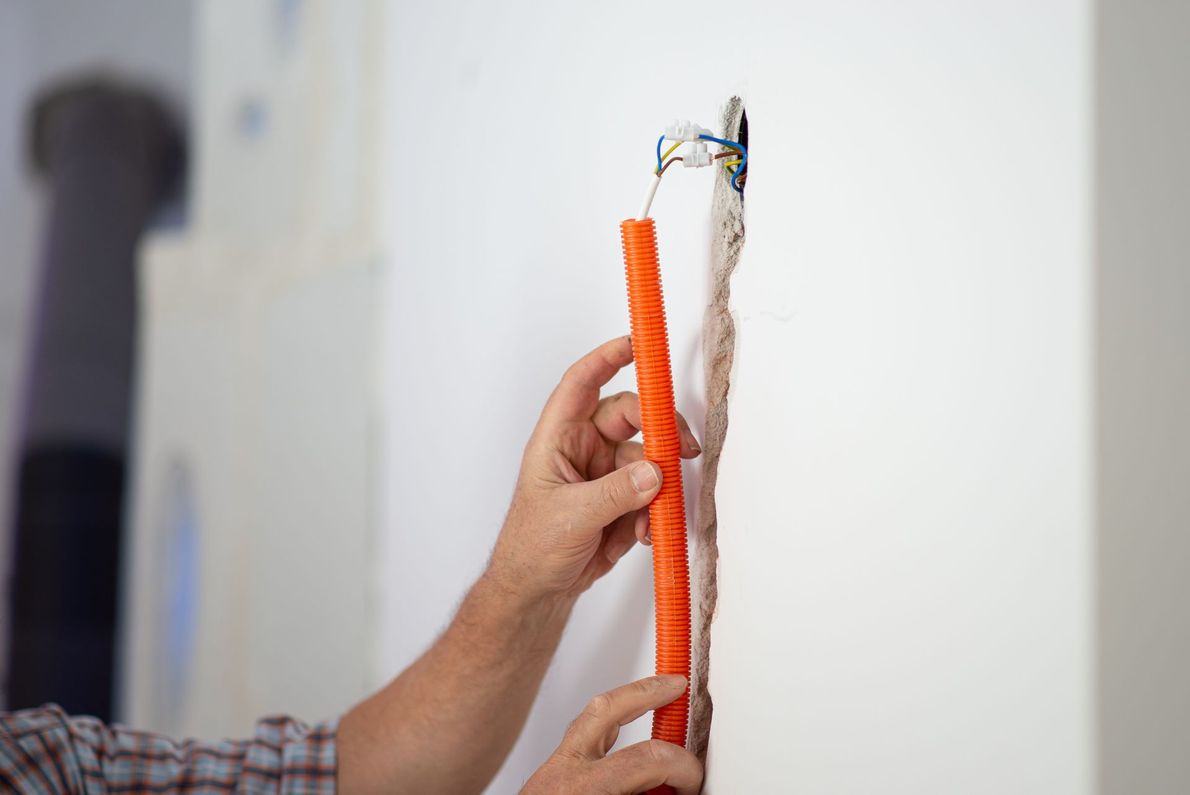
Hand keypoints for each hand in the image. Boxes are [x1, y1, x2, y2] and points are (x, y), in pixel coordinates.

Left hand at [488, 336, 699, 599]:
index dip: (606, 358)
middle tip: (681, 450)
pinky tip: (643, 534)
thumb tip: (654, 471)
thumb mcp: (571, 517)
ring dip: (658, 486)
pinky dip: (656, 511)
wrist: (538, 592)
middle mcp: (583, 448)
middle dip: (659, 430)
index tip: (636, 345)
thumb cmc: (531, 548)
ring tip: (651, 517)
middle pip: (630, 416)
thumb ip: (615, 493)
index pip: (581, 384)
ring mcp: (605, 473)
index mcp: (558, 438)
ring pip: (649, 457)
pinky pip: (653, 492)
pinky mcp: (623, 498)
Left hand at [520, 676, 702, 794]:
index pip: (645, 759)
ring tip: (652, 695)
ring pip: (586, 717)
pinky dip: (607, 730)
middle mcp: (561, 777)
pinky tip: (625, 732)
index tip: (693, 778)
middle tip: (676, 686)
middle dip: (645, 691)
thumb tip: (674, 791)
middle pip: (605, 711)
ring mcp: (548, 773)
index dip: (680, 766)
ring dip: (624, 703)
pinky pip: (580, 739)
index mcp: (581, 792)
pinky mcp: (543, 779)